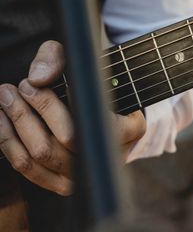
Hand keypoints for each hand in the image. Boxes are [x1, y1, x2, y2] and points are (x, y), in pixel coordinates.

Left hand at [0, 41, 145, 195]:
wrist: (104, 108)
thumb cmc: (94, 81)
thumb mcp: (81, 58)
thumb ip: (59, 58)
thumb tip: (37, 78)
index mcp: (131, 128)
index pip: (88, 121)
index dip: (51, 105)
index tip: (29, 83)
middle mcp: (113, 157)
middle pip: (62, 141)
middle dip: (29, 113)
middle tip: (12, 89)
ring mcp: (88, 174)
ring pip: (41, 158)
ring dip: (15, 127)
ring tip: (5, 99)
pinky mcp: (63, 184)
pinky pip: (30, 172)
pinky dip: (9, 145)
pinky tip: (1, 121)